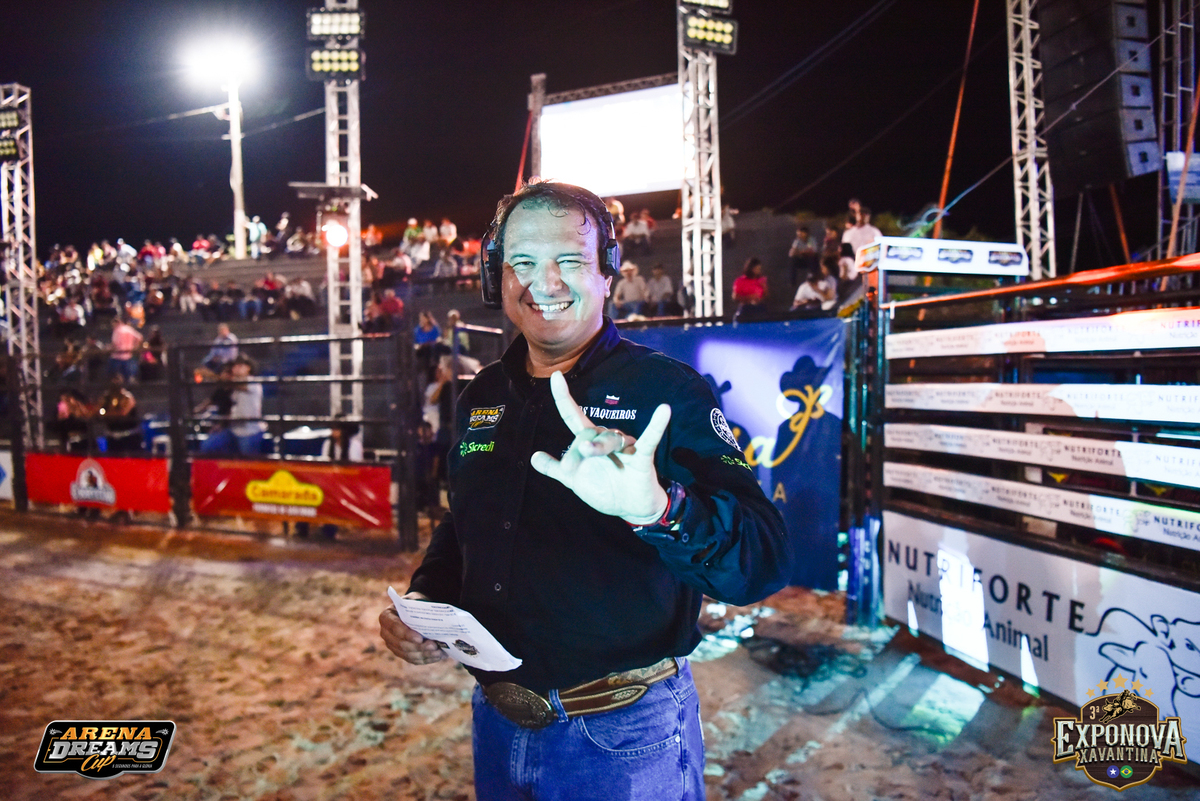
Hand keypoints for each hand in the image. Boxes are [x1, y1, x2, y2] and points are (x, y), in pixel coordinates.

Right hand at [378, 592, 447, 665]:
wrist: (414, 610)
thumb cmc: (415, 604)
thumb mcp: (415, 601)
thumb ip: (419, 608)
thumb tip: (433, 619)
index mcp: (386, 617)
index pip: (395, 627)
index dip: (407, 634)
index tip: (420, 638)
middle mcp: (386, 633)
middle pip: (402, 645)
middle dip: (419, 647)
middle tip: (434, 646)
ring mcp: (393, 645)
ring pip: (408, 655)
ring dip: (425, 654)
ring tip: (439, 652)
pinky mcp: (402, 654)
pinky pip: (413, 660)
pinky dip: (426, 659)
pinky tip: (438, 656)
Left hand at [530, 371, 670, 524]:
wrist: (631, 509)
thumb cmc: (604, 490)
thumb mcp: (574, 481)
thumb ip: (554, 469)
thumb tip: (533, 457)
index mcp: (589, 442)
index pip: (574, 415)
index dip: (564, 397)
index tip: (556, 375)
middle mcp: (607, 439)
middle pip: (589, 432)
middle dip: (580, 449)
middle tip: (572, 469)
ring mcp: (625, 447)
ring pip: (610, 438)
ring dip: (599, 447)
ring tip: (591, 453)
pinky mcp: (642, 457)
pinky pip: (649, 438)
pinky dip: (657, 425)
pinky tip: (664, 411)